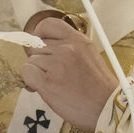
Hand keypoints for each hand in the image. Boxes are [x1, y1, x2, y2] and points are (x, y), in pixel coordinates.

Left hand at [21, 17, 117, 132]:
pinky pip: (26, 73)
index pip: (49, 24)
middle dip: (39, 60)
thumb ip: (68, 49)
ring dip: (36, 73)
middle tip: (50, 73)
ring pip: (30, 61)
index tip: (39, 43)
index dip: (39, 33)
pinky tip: (43, 88)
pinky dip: (30, 82)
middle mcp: (67, 48)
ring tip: (53, 84)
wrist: (107, 108)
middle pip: (36, 46)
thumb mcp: (89, 57)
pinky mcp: (48, 82)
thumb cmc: (98, 89)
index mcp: (79, 40)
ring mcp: (57, 64)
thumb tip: (43, 51)